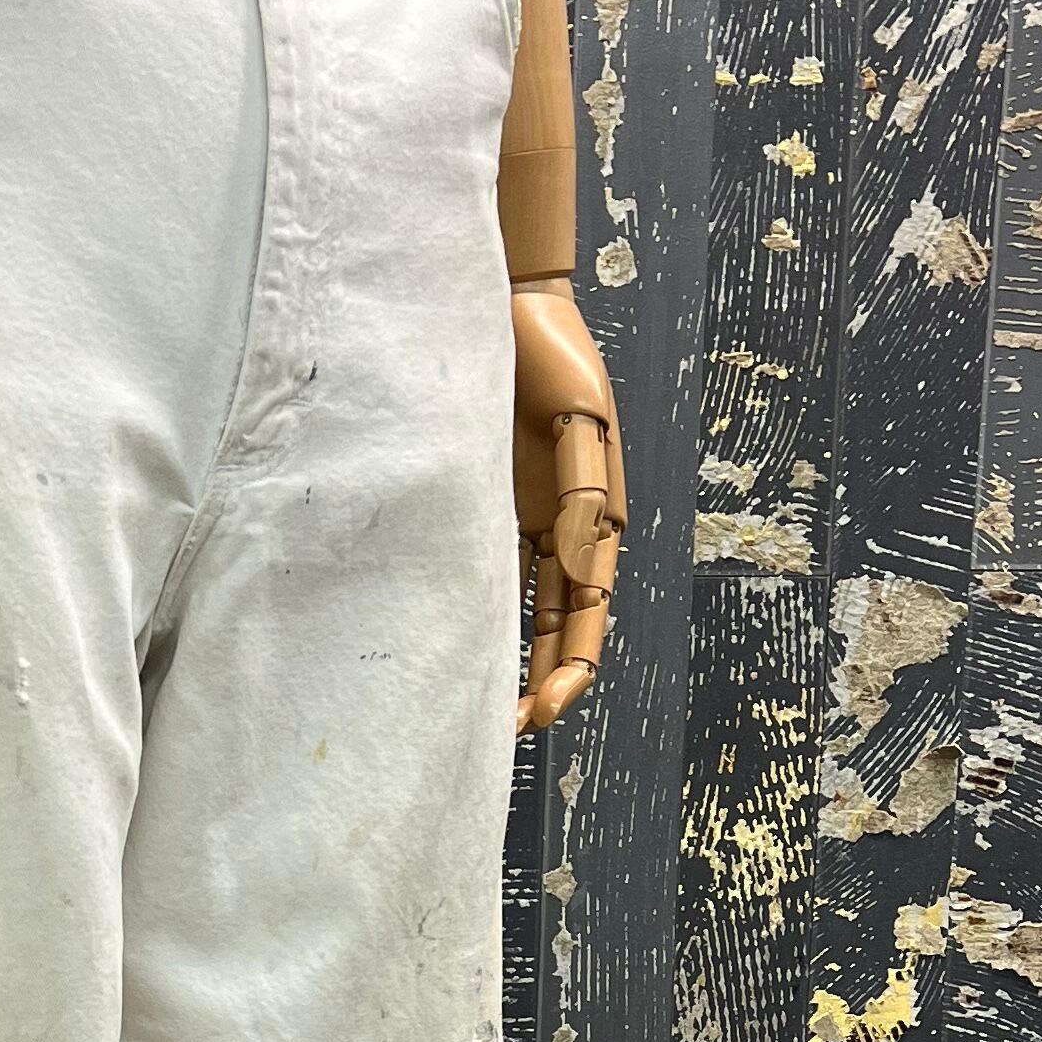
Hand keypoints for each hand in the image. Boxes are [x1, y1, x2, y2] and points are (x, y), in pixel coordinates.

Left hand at [511, 274, 624, 734]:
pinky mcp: (482, 500)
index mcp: (597, 521)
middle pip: (555, 626)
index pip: (587, 614)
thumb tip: (580, 560)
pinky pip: (476, 566)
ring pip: (517, 608)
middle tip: (506, 734)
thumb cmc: (557, 358)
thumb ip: (583, 489)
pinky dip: (468, 607)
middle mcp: (561, 531)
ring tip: (475, 707)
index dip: (571, 669)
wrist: (509, 308)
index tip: (543, 712)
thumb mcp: (582, 418)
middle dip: (540, 682)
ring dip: (505, 656)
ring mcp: (518, 519)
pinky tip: (445, 642)